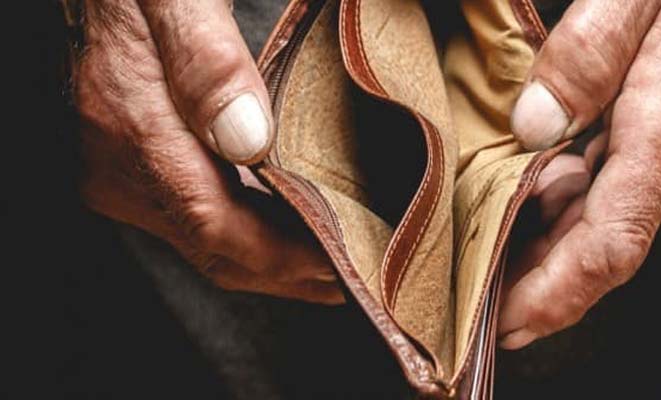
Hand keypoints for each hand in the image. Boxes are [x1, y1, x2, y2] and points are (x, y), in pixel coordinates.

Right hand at [74, 0, 342, 303]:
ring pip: (207, 242)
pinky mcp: (131, 164)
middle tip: (355, 277)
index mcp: (135, 129)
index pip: (216, 226)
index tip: (340, 265)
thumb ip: (208, 63)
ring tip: (335, 259)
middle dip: (288, 274)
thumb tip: (249, 139)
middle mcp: (122, 167)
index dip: (283, 257)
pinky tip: (288, 222)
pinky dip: (249, 230)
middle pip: (215, 250)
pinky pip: (196, 217)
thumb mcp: (173, 0)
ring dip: (273, 258)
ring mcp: (123, 172)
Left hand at [499, 0, 660, 347]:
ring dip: (546, 248)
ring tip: (493, 251)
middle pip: (598, 250)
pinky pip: (612, 208)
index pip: (612, 241)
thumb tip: (534, 126)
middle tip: (477, 291)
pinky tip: (530, 210)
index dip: (558, 293)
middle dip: (535, 279)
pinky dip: (566, 220)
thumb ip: (584, 56)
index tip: (512, 323)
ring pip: (601, 231)